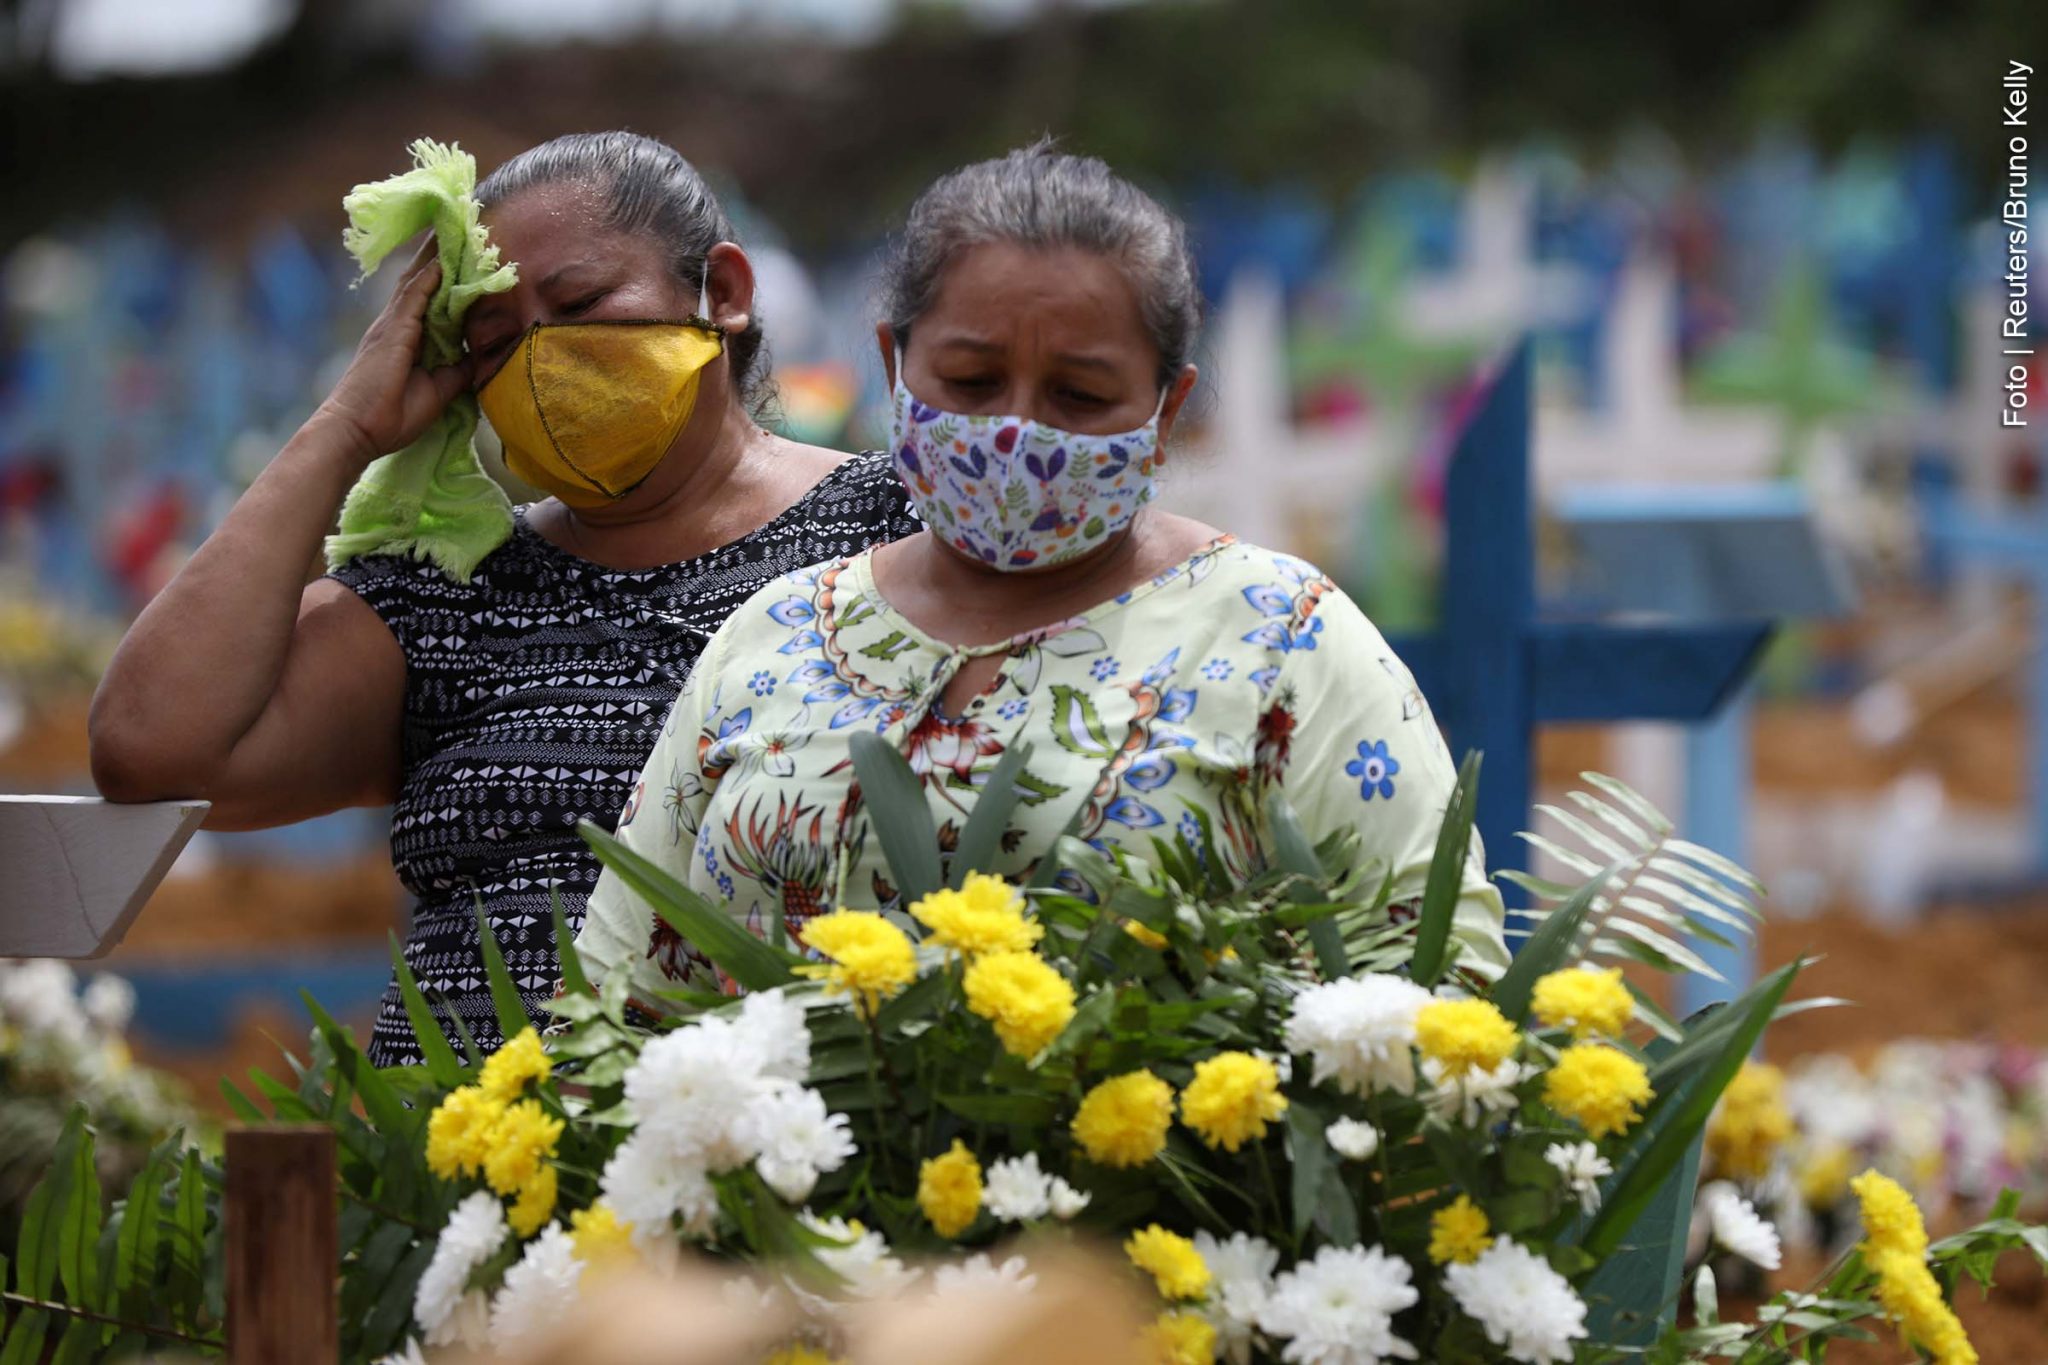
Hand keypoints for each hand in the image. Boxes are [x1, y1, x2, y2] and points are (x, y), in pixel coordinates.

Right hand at [313, 238, 476, 466]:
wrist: (358, 431)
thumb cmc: (392, 416)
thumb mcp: (438, 392)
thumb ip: (457, 370)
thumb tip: (478, 357)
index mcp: (408, 337)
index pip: (432, 298)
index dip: (448, 276)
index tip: (468, 254)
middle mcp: (398, 324)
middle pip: (422, 280)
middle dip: (441, 254)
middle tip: (461, 226)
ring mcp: (393, 325)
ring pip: (418, 281)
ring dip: (436, 256)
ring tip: (455, 228)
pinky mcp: (392, 331)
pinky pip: (413, 297)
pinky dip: (429, 277)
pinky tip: (444, 259)